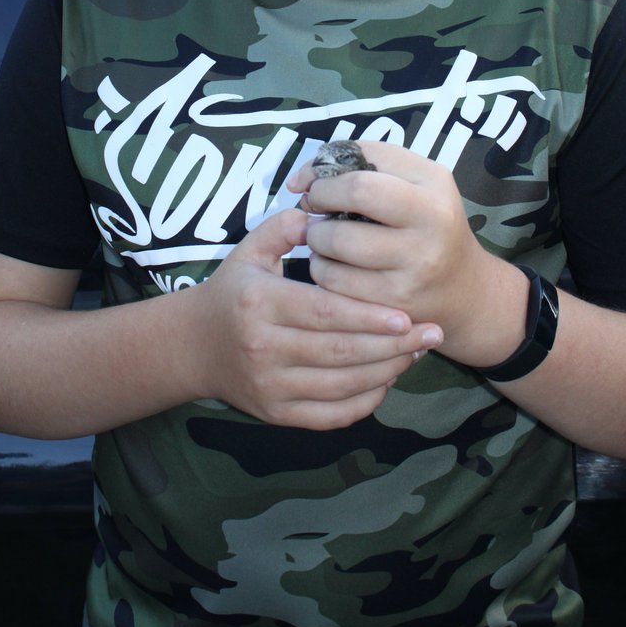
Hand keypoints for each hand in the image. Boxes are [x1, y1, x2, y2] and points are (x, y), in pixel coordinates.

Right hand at [191, 207, 441, 428]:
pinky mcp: (276, 414)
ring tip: (418, 352)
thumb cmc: (233, 291)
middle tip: (431, 332)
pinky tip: (388, 379)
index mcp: (259, 303)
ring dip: (386, 371)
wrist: (194, 346)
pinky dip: (365, 401)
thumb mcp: (249, 251)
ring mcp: (270, 386)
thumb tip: (323, 211)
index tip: (407, 314)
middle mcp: (263, 348)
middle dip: (392, 346)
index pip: (323, 312)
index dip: (367, 316)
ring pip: (341, 387)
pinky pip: (331, 415)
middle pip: (339, 352)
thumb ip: (285, 227)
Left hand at [288, 141, 515, 364]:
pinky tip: (335, 266)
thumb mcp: (412, 182)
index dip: (326, 177)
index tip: (315, 185)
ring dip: (316, 241)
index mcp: (433, 184)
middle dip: (319, 206)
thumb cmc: (425, 225)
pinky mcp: (397, 303)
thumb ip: (362, 165)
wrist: (466, 291)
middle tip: (315, 211)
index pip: (364, 167)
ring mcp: (416, 267)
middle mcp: (432, 224)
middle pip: (352, 203)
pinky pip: (337, 284)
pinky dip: (324, 271)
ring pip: (337, 248)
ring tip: (324, 239)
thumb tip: (301, 181)